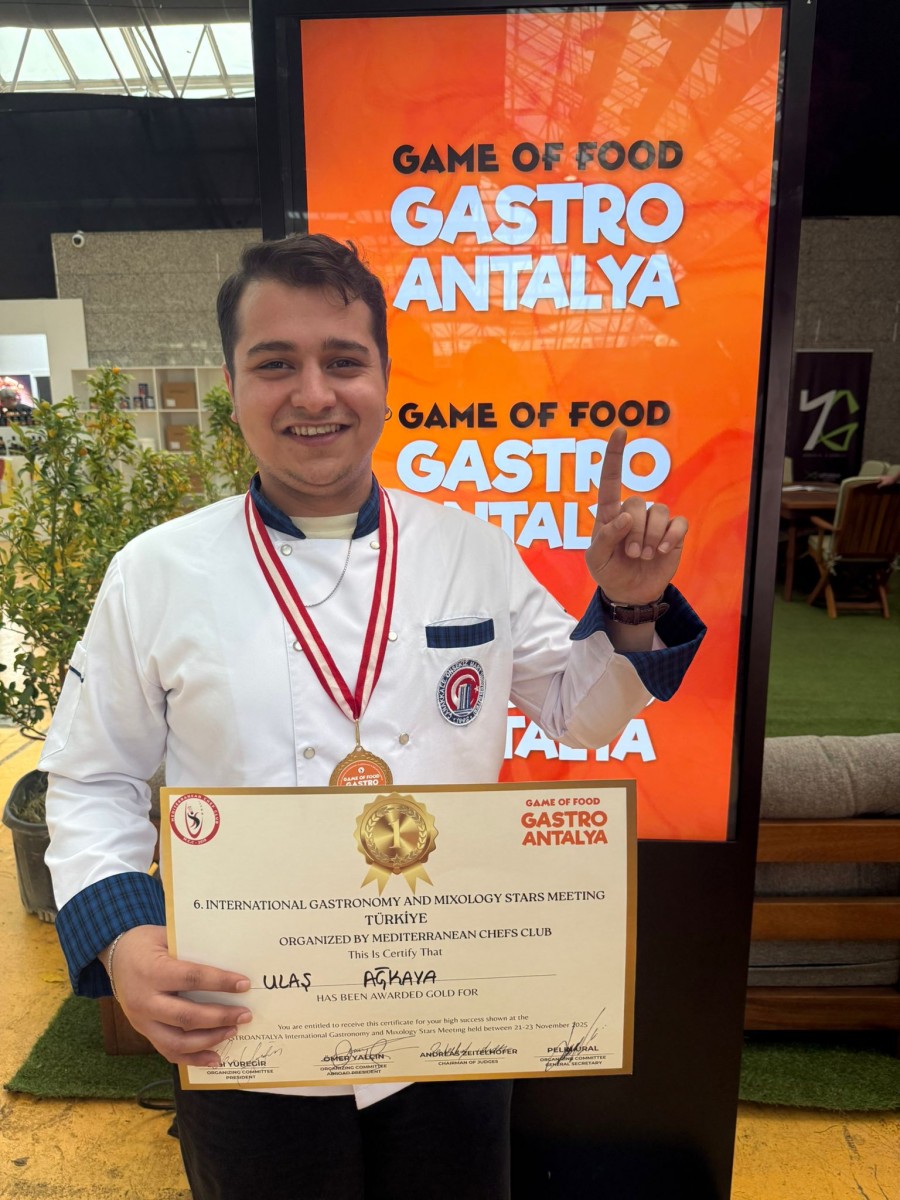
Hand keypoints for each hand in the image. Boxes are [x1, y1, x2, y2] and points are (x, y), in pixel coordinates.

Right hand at [105, 925, 251, 1066]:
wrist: (116, 958)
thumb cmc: (147, 943)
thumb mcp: (166, 936)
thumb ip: (192, 948)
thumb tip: (230, 958)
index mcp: (151, 971)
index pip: (191, 978)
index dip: (219, 982)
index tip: (244, 984)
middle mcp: (144, 1001)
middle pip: (186, 1016)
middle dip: (219, 1017)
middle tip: (245, 1014)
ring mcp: (142, 1021)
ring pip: (177, 1041)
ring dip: (209, 1040)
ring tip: (233, 1031)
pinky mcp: (144, 1032)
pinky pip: (168, 1051)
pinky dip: (193, 1058)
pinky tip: (214, 1058)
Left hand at [585, 428, 687, 603]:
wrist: (631, 593)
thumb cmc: (609, 571)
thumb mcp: (596, 559)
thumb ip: (604, 537)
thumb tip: (625, 516)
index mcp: (610, 513)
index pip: (611, 479)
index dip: (615, 455)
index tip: (620, 430)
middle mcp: (633, 512)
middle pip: (637, 503)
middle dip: (633, 532)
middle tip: (630, 553)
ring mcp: (654, 521)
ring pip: (658, 512)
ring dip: (650, 537)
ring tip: (643, 555)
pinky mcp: (673, 532)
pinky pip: (678, 523)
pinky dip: (670, 538)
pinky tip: (661, 551)